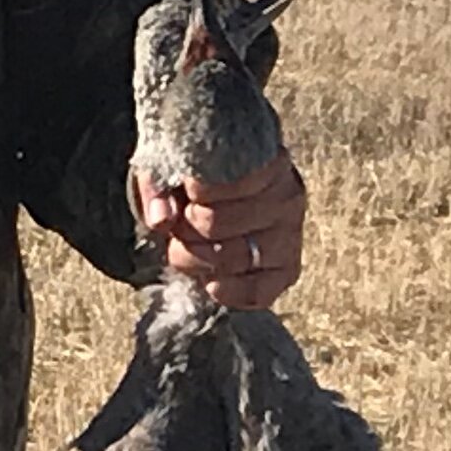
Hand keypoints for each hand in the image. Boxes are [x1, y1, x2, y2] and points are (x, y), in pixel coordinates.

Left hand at [133, 155, 304, 310]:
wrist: (223, 191)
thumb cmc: (199, 174)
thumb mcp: (174, 166)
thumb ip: (159, 186)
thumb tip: (161, 219)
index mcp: (263, 158)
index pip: (219, 182)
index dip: (192, 194)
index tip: (186, 193)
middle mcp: (286, 195)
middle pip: (218, 225)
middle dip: (186, 231)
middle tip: (180, 227)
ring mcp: (291, 233)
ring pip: (234, 258)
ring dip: (198, 260)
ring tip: (189, 248)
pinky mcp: (288, 268)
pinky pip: (258, 291)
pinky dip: (229, 292)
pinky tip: (211, 282)